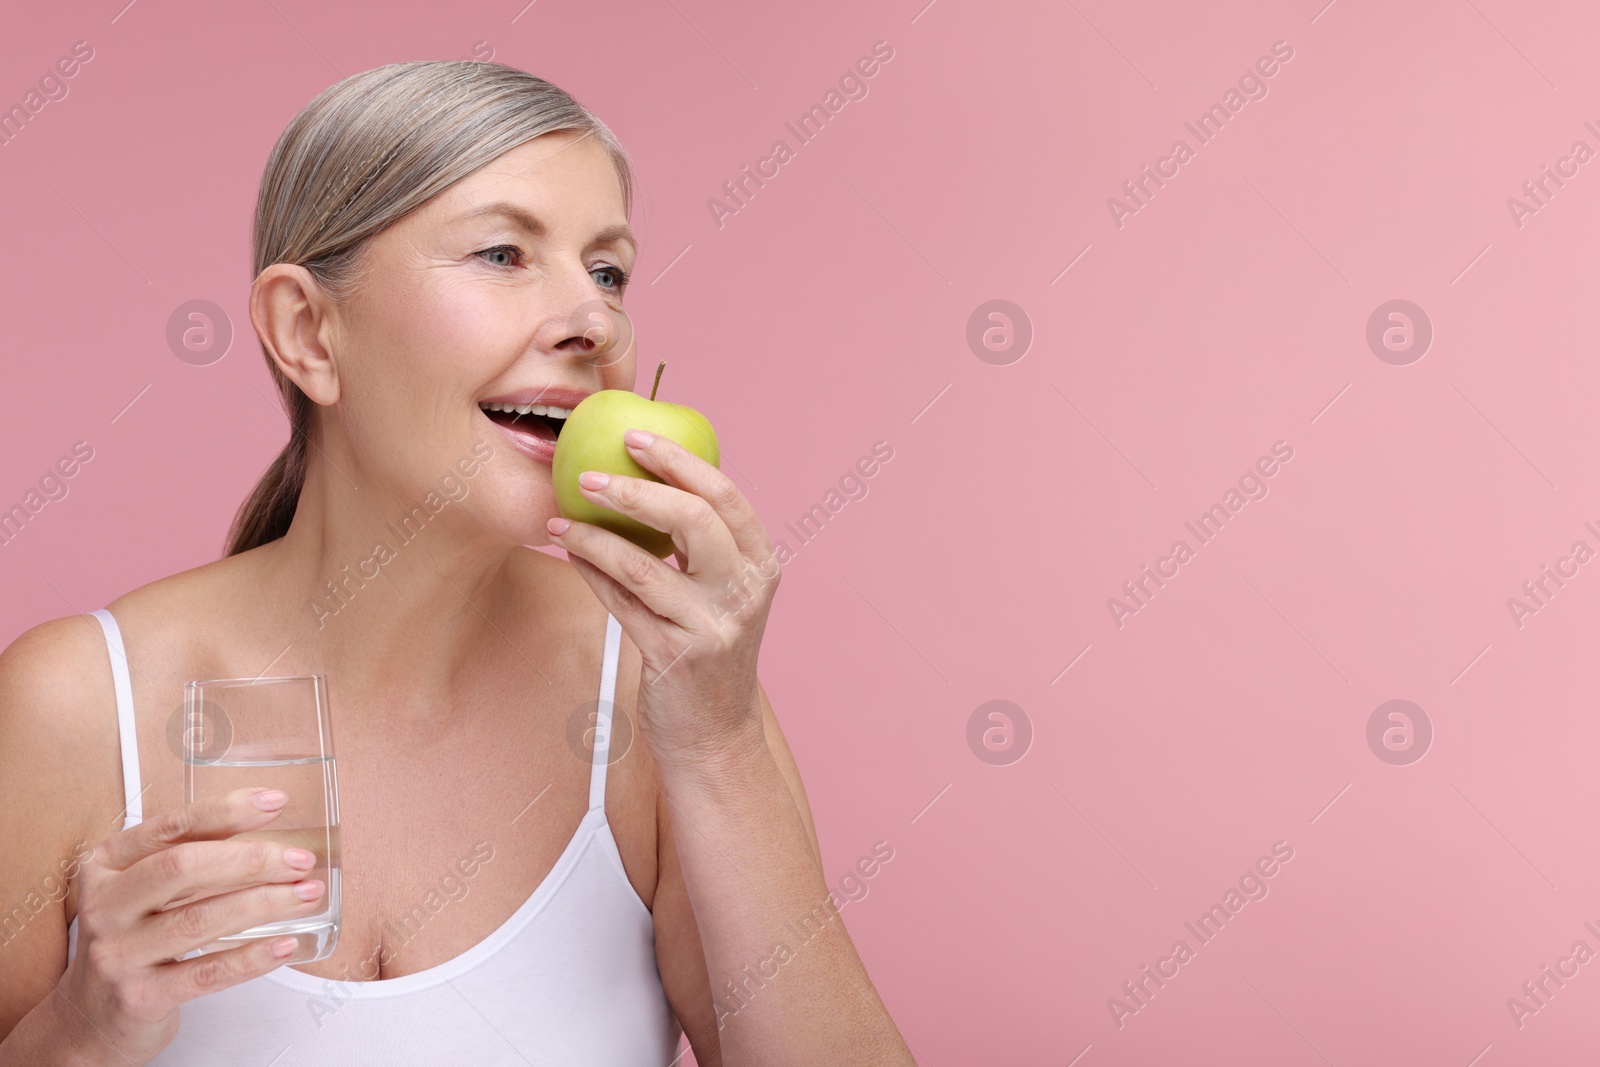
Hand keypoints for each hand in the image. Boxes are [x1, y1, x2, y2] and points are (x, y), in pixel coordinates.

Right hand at [56, 788, 325, 1061]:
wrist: (92, 1018)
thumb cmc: (133, 941)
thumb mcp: (144, 891)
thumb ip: (192, 858)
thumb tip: (270, 826)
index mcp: (107, 866)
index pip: (171, 827)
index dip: (226, 811)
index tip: (274, 802)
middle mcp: (106, 906)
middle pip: (183, 868)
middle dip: (250, 860)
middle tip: (300, 860)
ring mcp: (118, 954)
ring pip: (199, 920)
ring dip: (263, 904)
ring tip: (306, 894)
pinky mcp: (139, 997)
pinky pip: (206, 972)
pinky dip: (252, 957)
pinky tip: (285, 944)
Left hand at [546, 428, 779, 768]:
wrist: (715, 734)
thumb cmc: (710, 650)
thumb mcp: (724, 593)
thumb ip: (701, 545)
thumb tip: (645, 478)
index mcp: (761, 565)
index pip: (725, 496)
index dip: (678, 460)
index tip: (634, 435)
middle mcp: (745, 592)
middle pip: (694, 519)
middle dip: (636, 488)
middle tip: (589, 473)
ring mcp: (712, 626)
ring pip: (645, 564)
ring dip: (594, 534)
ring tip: (560, 519)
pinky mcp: (675, 656)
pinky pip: (622, 602)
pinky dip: (591, 572)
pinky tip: (571, 553)